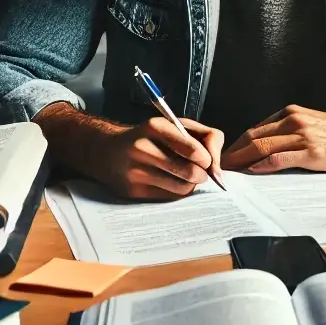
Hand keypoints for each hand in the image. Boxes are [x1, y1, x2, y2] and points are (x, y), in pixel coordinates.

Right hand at [94, 115, 225, 199]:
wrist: (108, 151)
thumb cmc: (151, 137)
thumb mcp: (176, 125)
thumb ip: (206, 137)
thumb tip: (218, 169)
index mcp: (156, 126)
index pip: (194, 150)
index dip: (208, 160)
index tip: (207, 162)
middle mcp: (143, 148)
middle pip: (191, 172)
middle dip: (201, 174)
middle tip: (198, 171)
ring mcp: (136, 171)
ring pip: (182, 188)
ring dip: (189, 185)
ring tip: (182, 175)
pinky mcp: (132, 191)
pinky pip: (168, 198)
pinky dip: (175, 192)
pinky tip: (167, 182)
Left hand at [222, 105, 325, 173]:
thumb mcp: (311, 126)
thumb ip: (289, 133)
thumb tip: (264, 150)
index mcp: (291, 113)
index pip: (255, 129)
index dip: (237, 145)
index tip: (225, 158)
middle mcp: (293, 121)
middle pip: (253, 137)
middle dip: (233, 153)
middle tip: (219, 168)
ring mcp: (302, 136)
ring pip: (262, 146)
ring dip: (242, 161)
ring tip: (229, 173)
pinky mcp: (312, 152)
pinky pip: (280, 158)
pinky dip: (263, 165)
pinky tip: (252, 172)